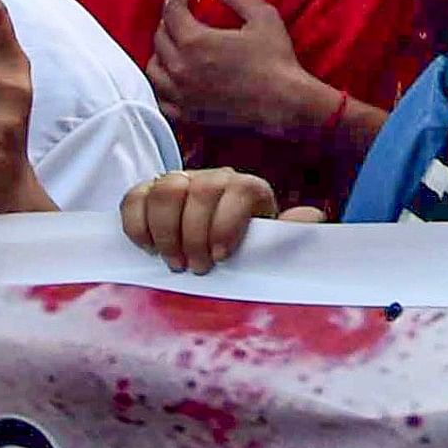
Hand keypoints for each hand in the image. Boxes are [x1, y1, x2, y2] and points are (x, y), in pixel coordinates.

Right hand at [121, 168, 321, 274]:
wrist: (213, 242)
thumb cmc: (245, 246)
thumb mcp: (270, 242)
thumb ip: (288, 231)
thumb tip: (313, 218)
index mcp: (247, 188)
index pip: (239, 190)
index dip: (226, 223)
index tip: (220, 257)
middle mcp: (214, 178)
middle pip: (200, 189)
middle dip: (194, 234)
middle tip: (195, 268)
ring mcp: (180, 181)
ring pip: (165, 190)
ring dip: (165, 231)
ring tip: (173, 262)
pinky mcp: (149, 192)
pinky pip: (134, 197)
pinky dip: (137, 224)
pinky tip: (148, 248)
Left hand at [145, 0, 326, 137]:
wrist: (283, 102)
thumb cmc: (275, 60)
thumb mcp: (263, 18)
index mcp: (195, 41)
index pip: (172, 14)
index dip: (178, 0)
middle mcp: (180, 67)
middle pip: (159, 39)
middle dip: (168, 24)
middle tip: (182, 19)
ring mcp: (181, 94)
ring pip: (153, 70)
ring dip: (160, 54)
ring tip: (174, 49)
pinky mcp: (186, 114)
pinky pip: (160, 99)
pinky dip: (162, 86)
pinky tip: (172, 80)